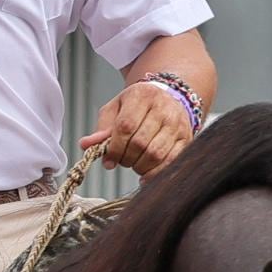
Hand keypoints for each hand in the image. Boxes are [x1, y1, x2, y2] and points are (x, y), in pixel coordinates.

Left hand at [79, 81, 195, 177]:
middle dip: (125, 158)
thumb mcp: (115, 109)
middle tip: (121, 160)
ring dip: (139, 166)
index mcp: (142, 96)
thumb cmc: (137, 106)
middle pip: (140, 143)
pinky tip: (145, 175)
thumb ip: (101, 128)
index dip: (114, 148)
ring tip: (133, 163)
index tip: (108, 159)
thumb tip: (85, 145)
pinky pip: (172, 161)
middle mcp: (163, 108)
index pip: (125, 127)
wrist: (169, 97)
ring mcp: (177, 123)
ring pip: (155, 154)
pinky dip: (156, 173)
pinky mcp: (186, 138)